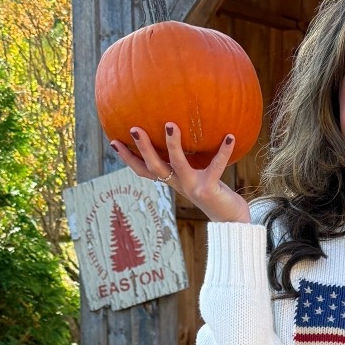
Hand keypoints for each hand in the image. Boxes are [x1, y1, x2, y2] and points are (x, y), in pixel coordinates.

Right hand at [109, 122, 251, 223]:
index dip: (128, 158)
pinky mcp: (209, 189)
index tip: (113, 141)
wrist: (231, 220)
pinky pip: (216, 166)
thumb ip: (191, 159)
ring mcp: (192, 187)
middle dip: (142, 148)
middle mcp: (179, 184)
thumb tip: (191, 131)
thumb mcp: (198, 175)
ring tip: (170, 125)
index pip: (144, 170)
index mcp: (173, 180)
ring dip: (172, 145)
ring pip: (177, 164)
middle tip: (133, 128)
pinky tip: (230, 136)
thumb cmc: (215, 192)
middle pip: (154, 166)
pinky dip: (223, 151)